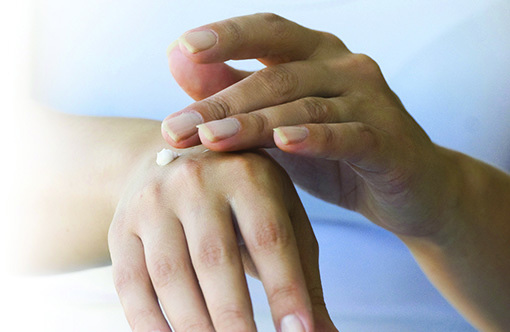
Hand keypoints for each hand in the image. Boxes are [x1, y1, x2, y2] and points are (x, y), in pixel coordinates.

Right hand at [108, 147, 336, 330]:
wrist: (176, 164)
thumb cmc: (243, 198)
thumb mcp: (280, 217)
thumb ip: (301, 276)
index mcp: (246, 173)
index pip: (268, 239)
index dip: (285, 291)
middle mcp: (195, 181)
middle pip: (215, 260)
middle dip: (235, 320)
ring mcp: (153, 202)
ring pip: (170, 276)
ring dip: (194, 327)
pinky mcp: (122, 227)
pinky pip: (130, 284)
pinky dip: (150, 324)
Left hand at [162, 13, 458, 237]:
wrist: (410, 190)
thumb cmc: (336, 154)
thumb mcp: (278, 122)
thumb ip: (232, 90)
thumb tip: (176, 58)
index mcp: (317, 55)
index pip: (268, 30)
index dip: (228, 35)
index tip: (185, 47)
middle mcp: (345, 67)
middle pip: (276, 76)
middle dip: (222, 102)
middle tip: (177, 127)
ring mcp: (371, 100)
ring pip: (305, 106)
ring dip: (254, 123)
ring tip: (211, 139)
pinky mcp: (388, 139)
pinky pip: (349, 134)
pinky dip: (316, 138)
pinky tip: (285, 142)